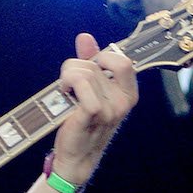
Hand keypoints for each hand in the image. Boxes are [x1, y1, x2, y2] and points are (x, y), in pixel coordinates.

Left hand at [49, 32, 137, 184]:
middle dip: (73, 69)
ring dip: (66, 78)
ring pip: (84, 72)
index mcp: (128, 94)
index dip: (101, 58)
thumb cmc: (83, 123)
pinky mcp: (94, 113)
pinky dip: (67, 85)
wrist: (76, 155)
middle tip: (67, 86)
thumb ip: (90, 62)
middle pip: (93, 65)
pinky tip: (64, 96)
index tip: (87, 70)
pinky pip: (81, 84)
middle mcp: (123, 101)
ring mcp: (111, 109)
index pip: (122, 61)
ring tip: (65, 92)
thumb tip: (85, 37)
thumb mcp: (90, 90)